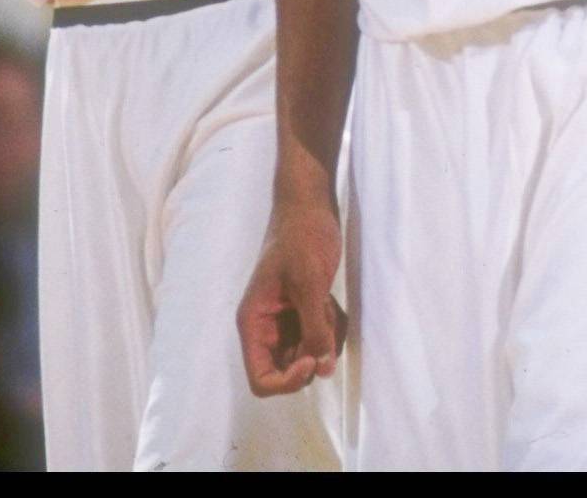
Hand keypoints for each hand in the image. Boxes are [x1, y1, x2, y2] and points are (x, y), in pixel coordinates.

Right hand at [237, 185, 346, 395]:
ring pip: (308, 355)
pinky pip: (320, 337)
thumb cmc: (302, 236)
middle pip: (287, 371)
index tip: (312, 361)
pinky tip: (333, 302)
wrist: (310, 204)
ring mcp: (285, 320)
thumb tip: (322, 370)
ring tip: (328, 305)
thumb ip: (314, 328)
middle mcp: (265, 327)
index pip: (261, 379)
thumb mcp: (309, 283)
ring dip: (325, 339)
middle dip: (312, 356)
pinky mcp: (303, 311)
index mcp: (253, 322)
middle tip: (327, 325)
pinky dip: (332, 327)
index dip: (288, 381)